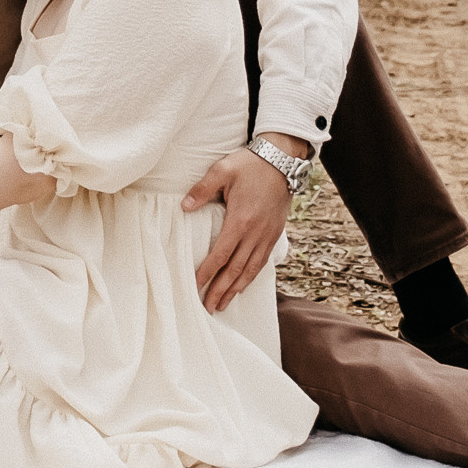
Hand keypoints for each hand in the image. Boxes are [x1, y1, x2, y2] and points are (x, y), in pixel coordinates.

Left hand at [184, 150, 290, 312]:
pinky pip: (262, 261)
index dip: (208, 273)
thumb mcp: (222, 170)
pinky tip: (244, 285)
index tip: (196, 286)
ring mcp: (267, 235)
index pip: (221, 254)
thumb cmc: (250, 164)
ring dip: (236, 289)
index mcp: (240, 220)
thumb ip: (202, 189)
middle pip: (236, 269)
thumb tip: (184, 207)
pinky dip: (252, 277)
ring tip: (223, 303)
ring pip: (251, 269)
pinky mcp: (275, 234)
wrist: (282, 159)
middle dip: (221, 290)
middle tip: (208, 308)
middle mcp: (255, 233)